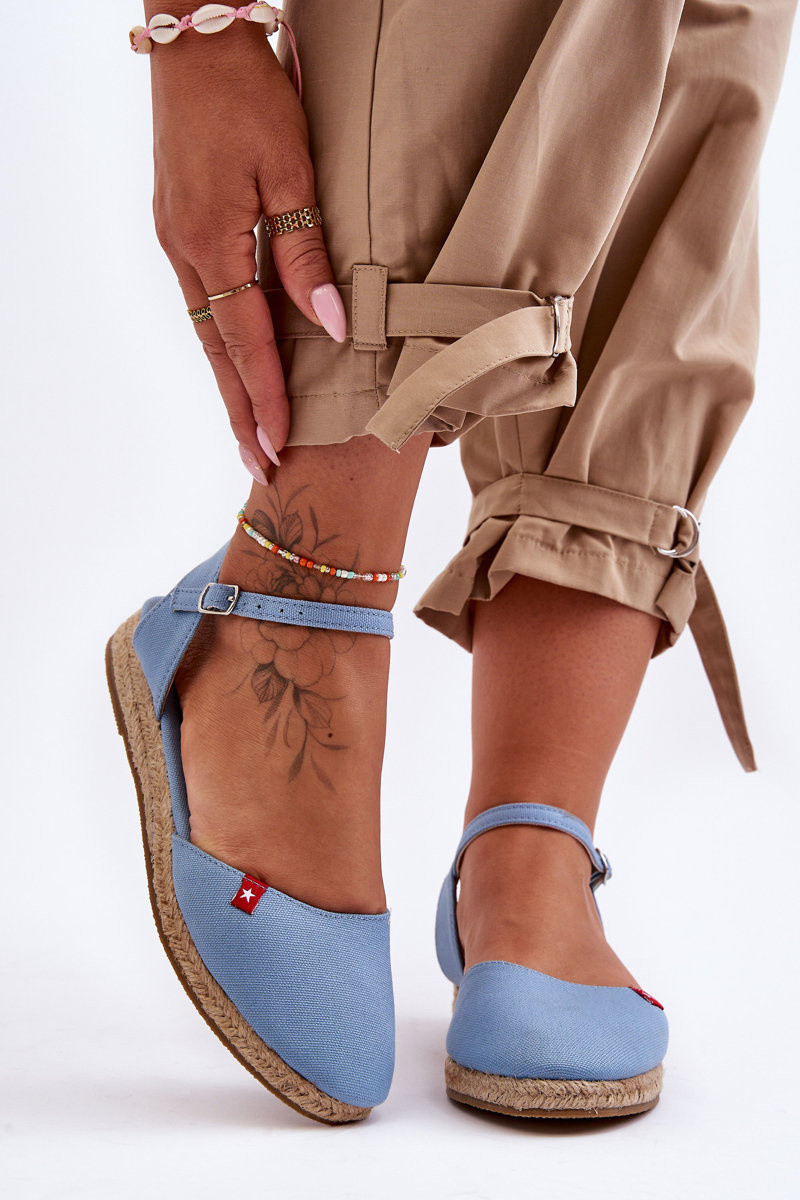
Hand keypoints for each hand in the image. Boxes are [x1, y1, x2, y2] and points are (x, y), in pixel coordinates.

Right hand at [147, 10, 344, 479]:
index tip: (278, 448)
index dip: (265, 399)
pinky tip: (238, 364)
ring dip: (231, 384)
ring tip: (252, 429)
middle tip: (259, 465)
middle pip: (218, 352)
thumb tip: (331, 324)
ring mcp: (177, 240)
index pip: (245, 343)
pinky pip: (206, 302)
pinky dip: (224, 343)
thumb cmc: (249, 93)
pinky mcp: (180, 226)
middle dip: (241, 412)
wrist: (196, 37)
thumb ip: (306, 251)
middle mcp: (186, 252)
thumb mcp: (288, 168)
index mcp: (210, 243)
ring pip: (209, 331)